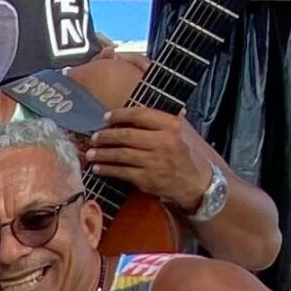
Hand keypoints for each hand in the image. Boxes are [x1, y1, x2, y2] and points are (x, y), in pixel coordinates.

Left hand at [81, 107, 216, 211]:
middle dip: (106, 136)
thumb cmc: (188, 153)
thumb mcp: (183, 130)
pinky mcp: (148, 179)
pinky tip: (98, 168)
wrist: (199, 183)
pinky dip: (107, 169)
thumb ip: (163, 119)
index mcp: (171, 126)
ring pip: (121, 154)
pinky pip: (122, 172)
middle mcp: (163, 142)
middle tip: (94, 137)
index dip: (120, 114)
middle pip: (126, 135)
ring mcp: (154, 162)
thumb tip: (138, 106)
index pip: (140, 115)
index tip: (106, 117)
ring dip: (102, 153)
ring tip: (90, 153)